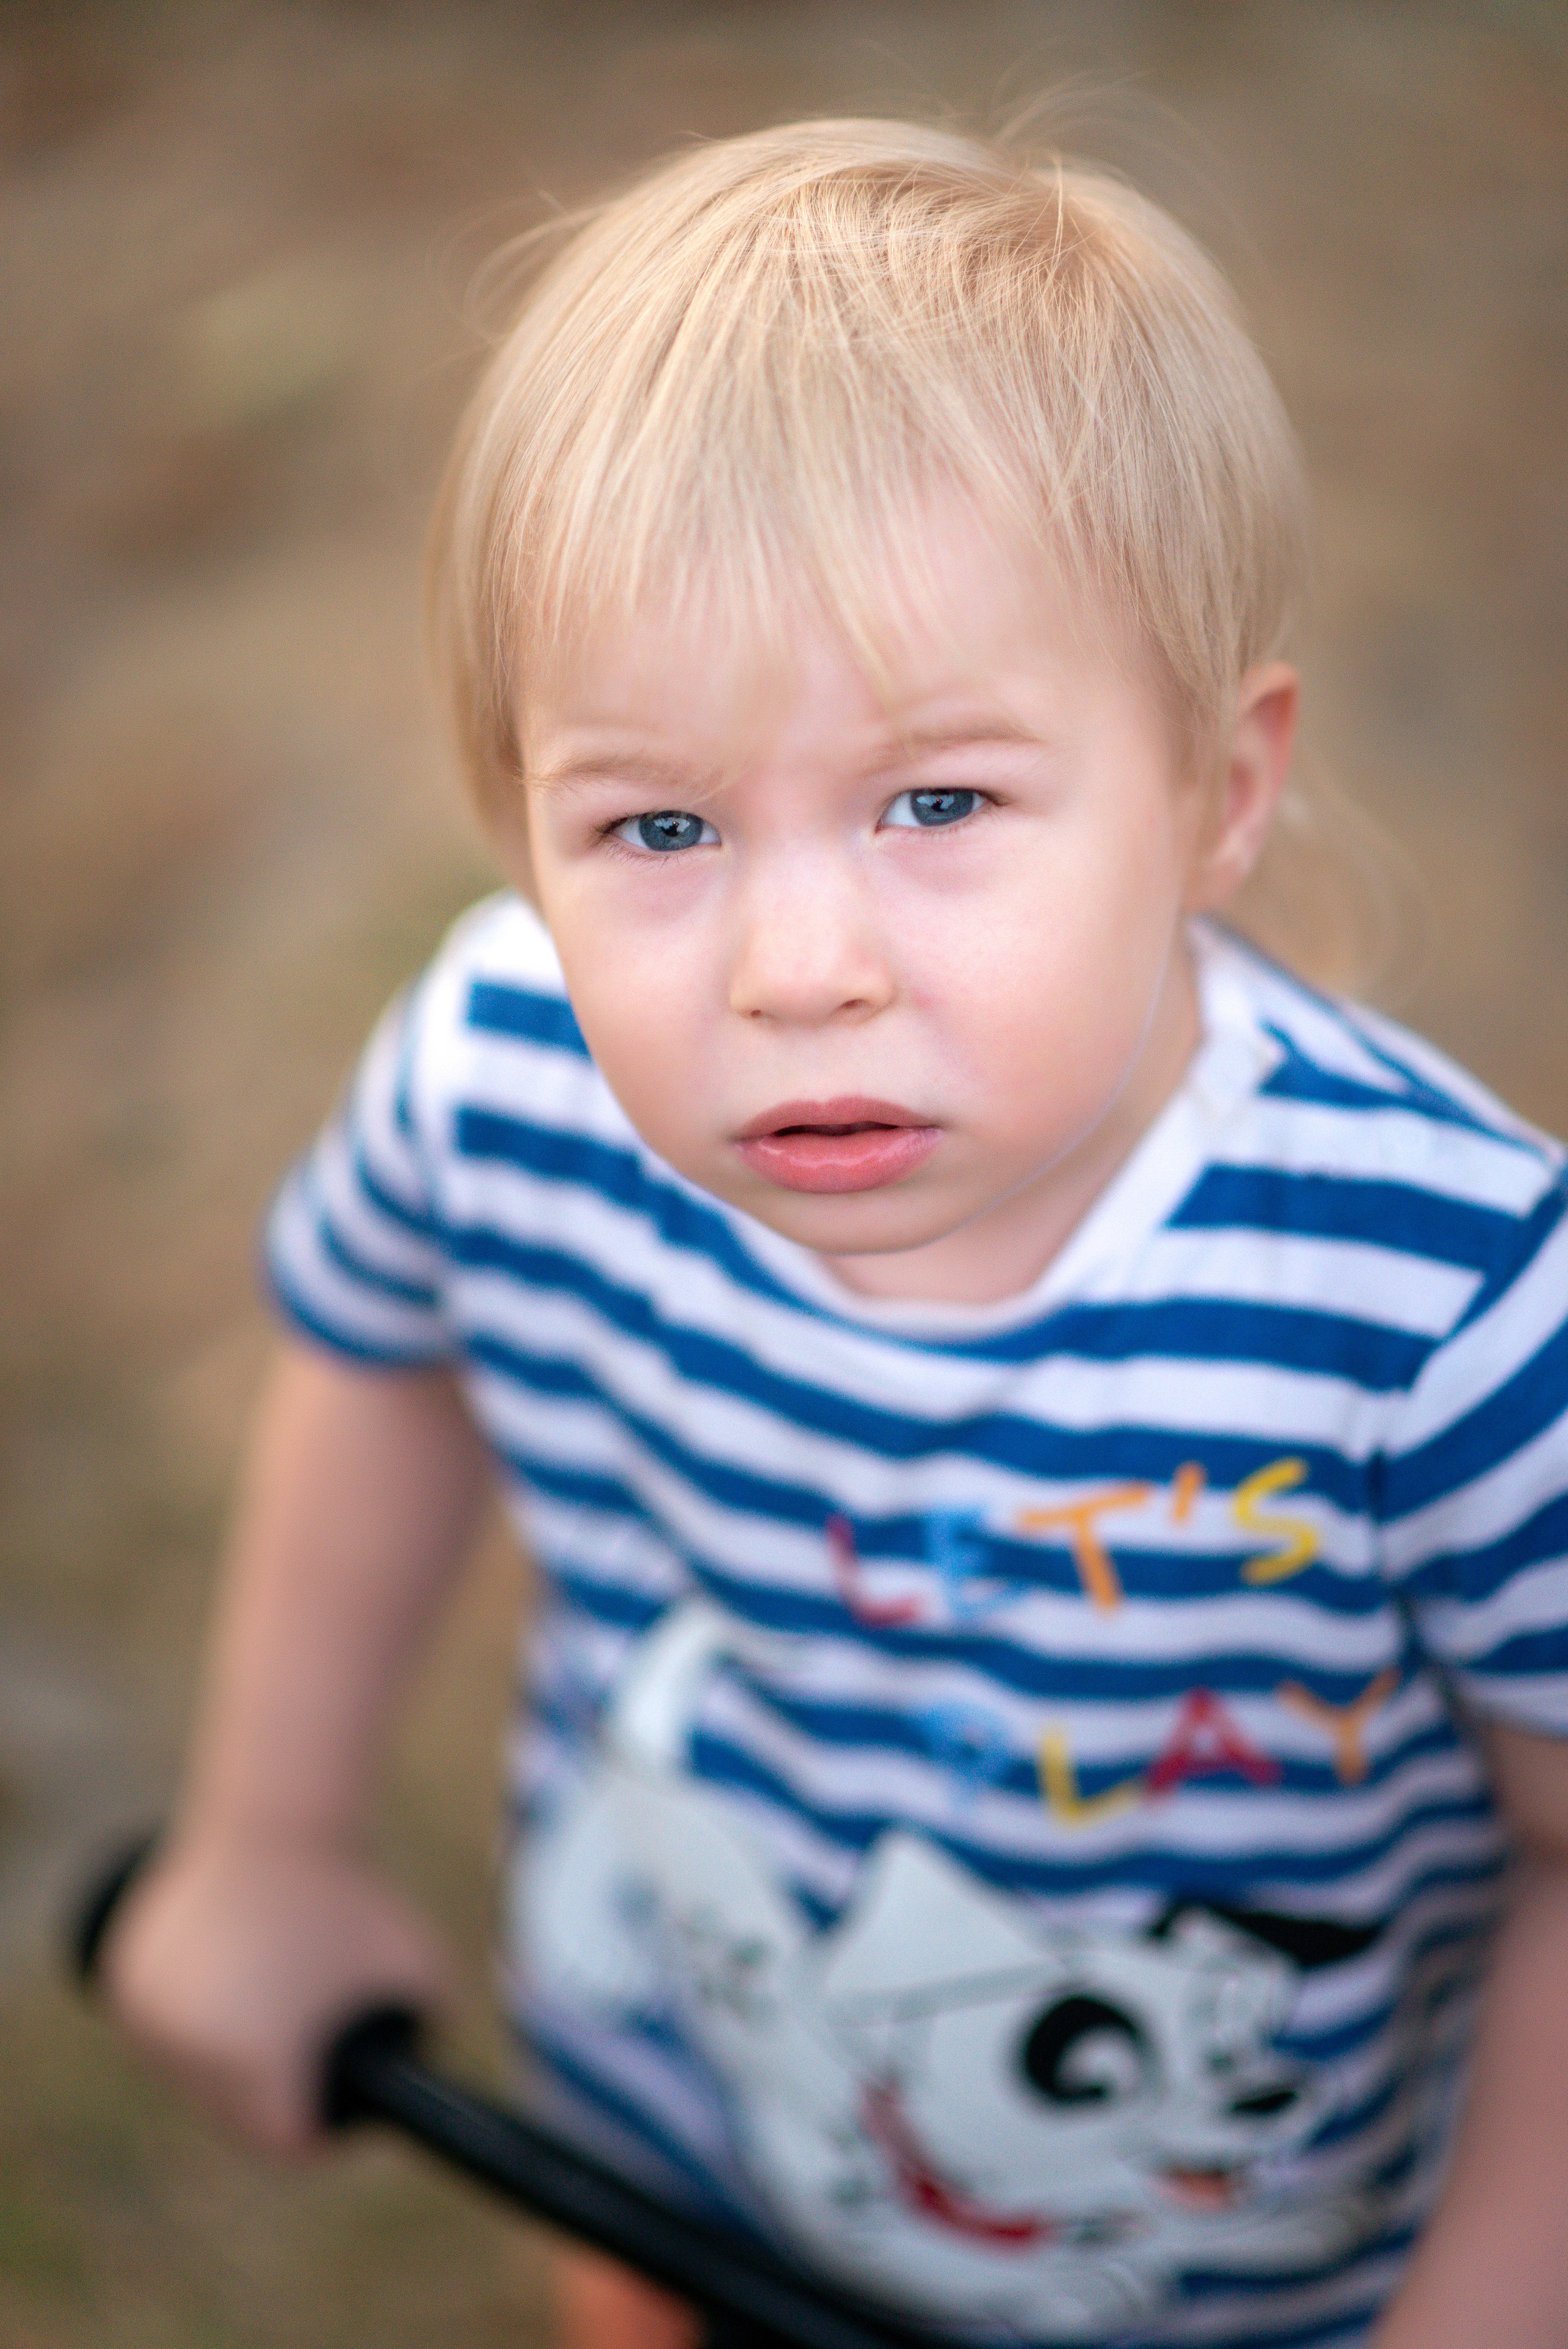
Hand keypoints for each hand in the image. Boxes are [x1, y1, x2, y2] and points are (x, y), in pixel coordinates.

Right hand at [101, 1832, 452, 2155]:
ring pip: (197, 2072)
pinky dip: (190, 2019)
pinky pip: (164, 2030)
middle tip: (302, 2061)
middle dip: (271, 2095)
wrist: (275, 1822)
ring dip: (227, 2059)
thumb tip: (427, 2089)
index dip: (317, 2133)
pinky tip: (220, 1989)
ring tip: (266, 2011)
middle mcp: (197, 2056)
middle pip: (238, 2113)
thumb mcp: (423, 1973)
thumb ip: (428, 2038)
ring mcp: (154, 2021)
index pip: (286, 2140)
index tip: (333, 2110)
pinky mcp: (128, 1983)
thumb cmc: (353, 1900)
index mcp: (261, 2068)